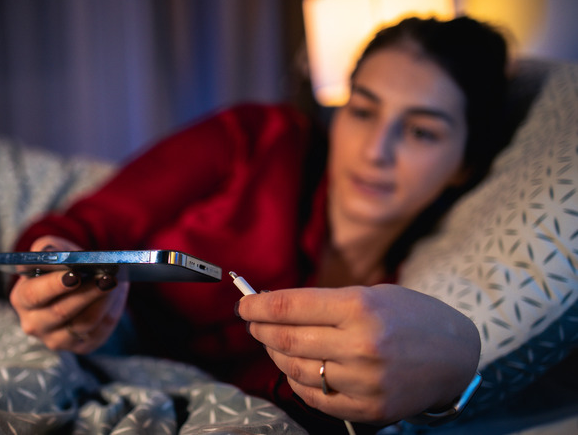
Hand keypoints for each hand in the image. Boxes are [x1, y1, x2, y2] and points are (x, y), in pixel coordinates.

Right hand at [9, 235, 129, 353]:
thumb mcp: (53, 250)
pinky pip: (97, 332)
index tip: (74, 274)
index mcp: (21, 299)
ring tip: (113, 282)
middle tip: (104, 278)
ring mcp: (56, 339)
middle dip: (85, 293)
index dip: (54, 285)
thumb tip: (49, 252)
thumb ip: (47, 249)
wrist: (82, 281)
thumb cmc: (63, 264)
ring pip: (82, 323)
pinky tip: (114, 295)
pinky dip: (108, 312)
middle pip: (60, 312)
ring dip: (101, 301)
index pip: (33, 294)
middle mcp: (34, 323)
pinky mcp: (80, 347)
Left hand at [236, 284, 480, 423]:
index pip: (289, 306)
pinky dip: (296, 380)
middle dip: (260, 329)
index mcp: (360, 307)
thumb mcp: (371, 294)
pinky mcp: (368, 407)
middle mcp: (361, 345)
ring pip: (295, 369)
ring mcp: (364, 381)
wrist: (456, 355)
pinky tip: (294, 367)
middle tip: (252, 322)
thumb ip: (324, 303)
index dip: (258, 305)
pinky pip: (315, 397)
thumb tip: (273, 308)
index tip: (244, 303)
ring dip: (275, 354)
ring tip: (272, 343)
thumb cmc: (410, 316)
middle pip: (287, 339)